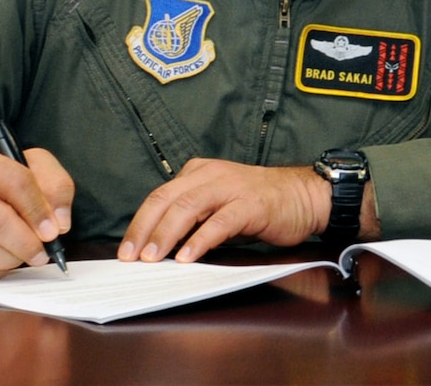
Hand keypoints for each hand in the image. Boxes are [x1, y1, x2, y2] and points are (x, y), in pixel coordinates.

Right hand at [0, 146, 73, 280]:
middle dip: (26, 243)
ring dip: (11, 260)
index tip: (53, 231)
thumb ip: (56, 188)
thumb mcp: (34, 169)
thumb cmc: (2, 184)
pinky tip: (0, 260)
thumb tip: (59, 224)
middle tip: (43, 254)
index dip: (39, 211)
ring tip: (22, 254)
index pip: (16, 183)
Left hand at [118, 158, 333, 262]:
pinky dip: (201, 240)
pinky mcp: (251, 205)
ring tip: (154, 258)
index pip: (159, 196)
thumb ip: (192, 218)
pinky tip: (188, 257)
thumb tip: (158, 247)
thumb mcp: (218, 204)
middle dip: (144, 229)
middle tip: (131, 257)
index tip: (126, 250)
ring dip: (166, 234)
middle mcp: (211, 175)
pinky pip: (220, 222)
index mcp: (199, 172)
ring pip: (188, 207)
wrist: (304, 195)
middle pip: (167, 199)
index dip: (139, 223)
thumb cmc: (259, 204)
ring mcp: (232, 187)